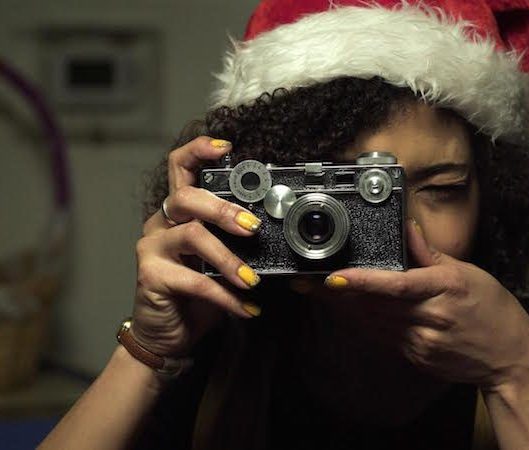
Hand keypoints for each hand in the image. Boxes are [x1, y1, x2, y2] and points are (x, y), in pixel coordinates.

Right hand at [131, 137, 261, 357]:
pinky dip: (224, 296)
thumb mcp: (221, 261)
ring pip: (191, 236)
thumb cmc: (198, 293)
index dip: (199, 151)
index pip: (181, 167)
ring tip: (252, 279)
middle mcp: (162, 223)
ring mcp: (153, 248)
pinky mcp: (151, 277)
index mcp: (181, 211)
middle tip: (252, 228)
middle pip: (187, 197)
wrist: (169, 333)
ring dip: (228, 258)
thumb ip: (238, 241)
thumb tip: (283, 230)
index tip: (227, 147)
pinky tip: (246, 308)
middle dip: (224, 208)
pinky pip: (193, 281)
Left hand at [320, 219, 528, 389]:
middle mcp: (431, 317)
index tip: (335, 277)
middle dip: (339, 293)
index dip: (363, 282)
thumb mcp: (467, 273)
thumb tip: (407, 229)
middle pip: (375, 305)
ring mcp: (422, 342)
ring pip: (373, 323)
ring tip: (318, 293)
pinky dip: (365, 323)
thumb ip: (430, 254)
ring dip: (345, 308)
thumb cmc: (493, 310)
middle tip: (307, 281)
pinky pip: (383, 337)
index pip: (396, 285)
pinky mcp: (417, 357)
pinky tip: (350, 312)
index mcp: (444, 288)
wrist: (509, 357)